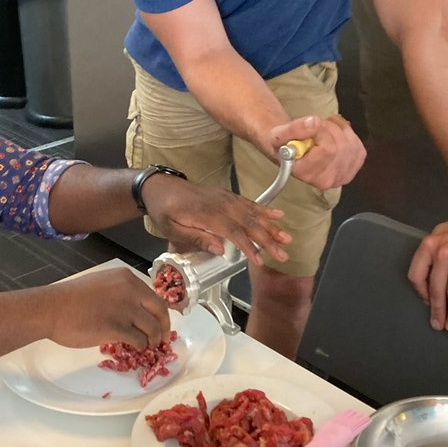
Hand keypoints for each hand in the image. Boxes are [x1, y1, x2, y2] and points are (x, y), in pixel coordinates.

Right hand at [44, 267, 170, 350]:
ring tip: (148, 346)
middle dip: (164, 327)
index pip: (154, 296)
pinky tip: (136, 348)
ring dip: (153, 340)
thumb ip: (121, 293)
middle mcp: (130, 290)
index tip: (161, 322)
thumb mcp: (101, 284)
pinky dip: (141, 346)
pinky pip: (139, 340)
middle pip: (159, 310)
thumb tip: (135, 310)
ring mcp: (125, 309)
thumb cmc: (70, 298)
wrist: (52, 308)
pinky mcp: (118, 328)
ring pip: (152, 328)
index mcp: (126, 278)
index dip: (160, 313)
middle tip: (162, 338)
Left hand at [139, 174, 290, 265]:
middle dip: (267, 239)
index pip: (232, 231)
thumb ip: (196, 238)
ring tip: (286, 238)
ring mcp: (225, 198)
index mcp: (206, 213)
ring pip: (252, 213)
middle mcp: (220, 204)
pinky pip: (249, 203)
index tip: (260, 260)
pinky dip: (265, 209)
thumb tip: (220, 249)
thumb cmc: (164, 210)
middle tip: (283, 254)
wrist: (160, 187)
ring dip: (271, 226)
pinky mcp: (227, 196)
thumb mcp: (171, 228)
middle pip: (248, 223)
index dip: (248, 246)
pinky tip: (278, 214)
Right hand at [269, 114, 365, 189]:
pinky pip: (357, 144)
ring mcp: (343, 175)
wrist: (291, 152)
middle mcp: (326, 180)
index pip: (327, 150)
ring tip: (323, 128)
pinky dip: (347, 132)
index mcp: (307, 174)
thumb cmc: (283, 145)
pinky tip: (333, 132)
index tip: (309, 126)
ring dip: (338, 128)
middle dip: (329, 127)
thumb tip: (314, 122)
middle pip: (340, 146)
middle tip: (316, 125)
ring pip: (350, 143)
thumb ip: (293, 129)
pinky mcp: (353, 167)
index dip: (321, 131)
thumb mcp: (278, 135)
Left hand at [407, 212, 447, 330]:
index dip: (421, 293)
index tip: (428, 303)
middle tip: (439, 325)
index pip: (416, 275)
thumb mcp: (441, 236)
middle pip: (436, 288)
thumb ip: (432, 255)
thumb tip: (426, 285)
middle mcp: (443, 252)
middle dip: (437, 310)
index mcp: (430, 246)